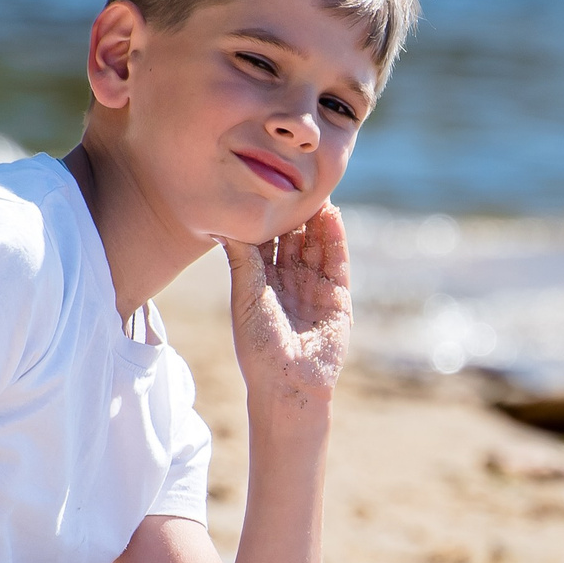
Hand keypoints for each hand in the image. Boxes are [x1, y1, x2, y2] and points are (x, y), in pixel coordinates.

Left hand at [220, 205, 349, 415]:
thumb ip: (243, 259)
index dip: (268, 217)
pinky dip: (335, 237)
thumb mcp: (246, 297)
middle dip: (294, 212)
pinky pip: (337, 261)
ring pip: (316, 245)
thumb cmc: (259, 345)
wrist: (289, 381)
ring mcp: (314, 288)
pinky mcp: (337, 297)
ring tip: (316, 189)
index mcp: (262, 282)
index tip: (265, 188)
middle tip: (294, 180)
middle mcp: (289, 282)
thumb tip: (225, 224)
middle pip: (294, 239)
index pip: (267, 241)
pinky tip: (333, 214)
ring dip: (317, 219)